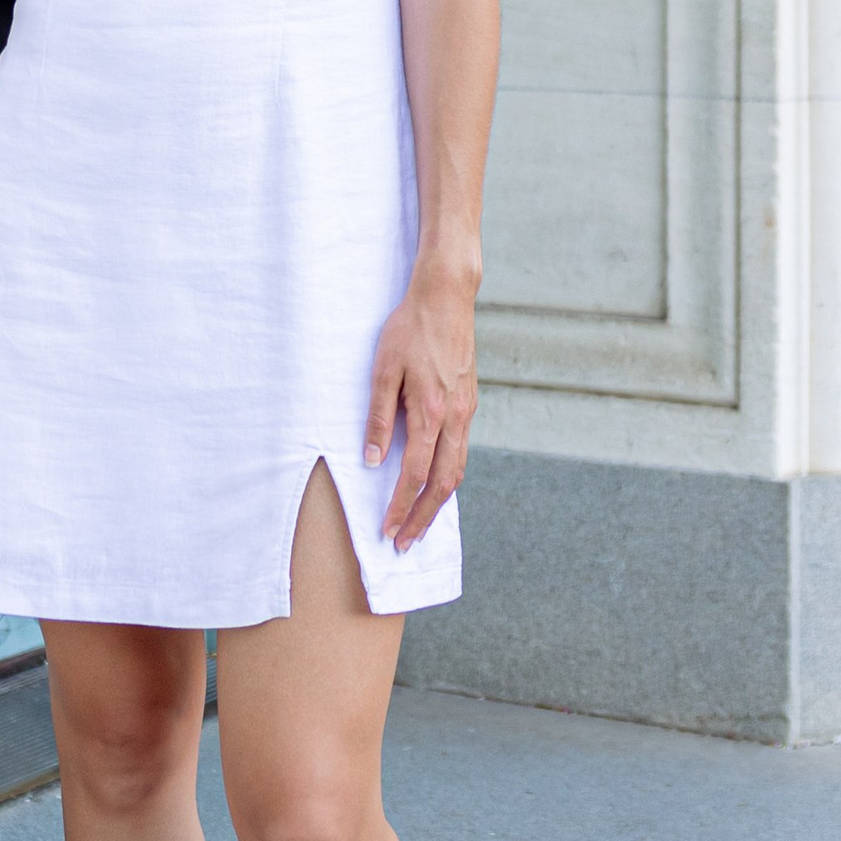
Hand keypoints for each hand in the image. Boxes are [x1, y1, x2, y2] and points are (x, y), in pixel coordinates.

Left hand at [363, 256, 478, 547]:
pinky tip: (434, 484)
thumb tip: (372, 460)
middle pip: (443, 483)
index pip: (414, 474)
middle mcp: (455, 417)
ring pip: (457, 470)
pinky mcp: (469, 403)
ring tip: (420, 524)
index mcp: (431, 411)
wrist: (446, 297)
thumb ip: (378, 418)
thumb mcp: (383, 370)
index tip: (387, 531)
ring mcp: (466, 411)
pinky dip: (448, 477)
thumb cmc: (409, 329)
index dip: (400, 507)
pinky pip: (461, 451)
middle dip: (423, 517)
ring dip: (438, 501)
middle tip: (405, 543)